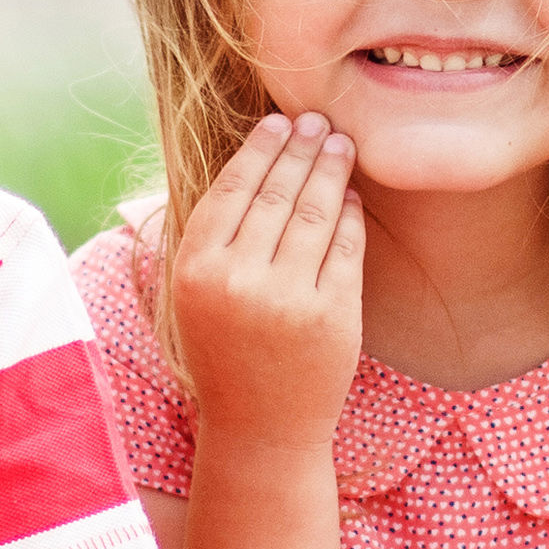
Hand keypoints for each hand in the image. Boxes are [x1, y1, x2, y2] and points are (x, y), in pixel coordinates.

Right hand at [167, 114, 361, 459]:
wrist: (261, 428)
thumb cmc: (226, 353)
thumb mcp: (197, 294)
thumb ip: (215, 237)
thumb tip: (254, 160)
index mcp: (196, 270)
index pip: (232, 189)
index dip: (259, 149)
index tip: (278, 122)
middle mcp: (239, 280)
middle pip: (277, 194)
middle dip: (301, 148)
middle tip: (318, 120)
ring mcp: (289, 298)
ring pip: (315, 213)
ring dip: (330, 171)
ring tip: (340, 145)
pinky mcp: (333, 315)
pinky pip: (346, 248)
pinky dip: (351, 216)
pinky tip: (351, 196)